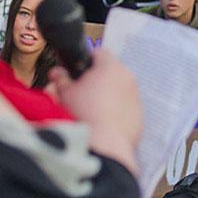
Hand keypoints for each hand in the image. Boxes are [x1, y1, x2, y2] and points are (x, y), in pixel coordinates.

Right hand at [49, 50, 141, 174]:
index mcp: (109, 67)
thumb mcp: (66, 93)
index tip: (79, 72)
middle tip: (82, 93)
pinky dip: (117, 112)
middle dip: (97, 80)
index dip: (87, 61)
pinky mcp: (140, 116)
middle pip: (111, 72)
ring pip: (120, 90)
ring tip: (92, 111)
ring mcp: (136, 97)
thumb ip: (61, 79)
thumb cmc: (83, 114)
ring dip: (108, 96)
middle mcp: (127, 78)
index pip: (99, 53)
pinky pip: (126, 108)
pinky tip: (103, 123)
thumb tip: (57, 73)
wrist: (103, 144)